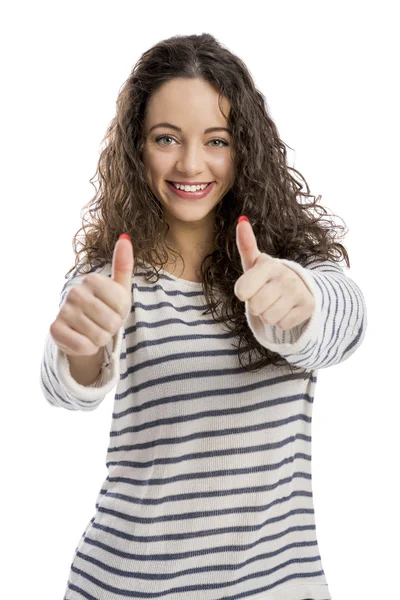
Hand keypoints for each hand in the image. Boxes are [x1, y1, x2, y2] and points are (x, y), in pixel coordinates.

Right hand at [50, 234, 133, 355]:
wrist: (83, 330)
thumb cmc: (106, 308)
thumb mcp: (120, 289)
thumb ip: (123, 265)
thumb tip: (125, 238)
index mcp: (92, 280)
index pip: (122, 305)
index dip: (122, 314)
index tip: (114, 311)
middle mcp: (75, 292)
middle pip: (111, 322)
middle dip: (112, 329)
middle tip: (104, 324)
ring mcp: (63, 310)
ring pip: (98, 336)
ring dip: (101, 339)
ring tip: (94, 331)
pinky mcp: (55, 329)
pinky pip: (84, 346)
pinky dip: (88, 348)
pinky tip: (83, 339)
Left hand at [234, 218, 315, 330]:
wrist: (300, 286)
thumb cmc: (268, 276)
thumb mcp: (255, 263)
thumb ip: (246, 244)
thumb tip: (241, 220)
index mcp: (269, 265)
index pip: (242, 292)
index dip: (244, 293)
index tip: (251, 286)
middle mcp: (285, 276)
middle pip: (255, 307)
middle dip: (256, 306)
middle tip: (265, 296)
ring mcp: (298, 291)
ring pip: (268, 318)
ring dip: (269, 314)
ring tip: (275, 302)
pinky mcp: (308, 306)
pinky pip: (282, 325)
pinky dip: (282, 321)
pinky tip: (287, 309)